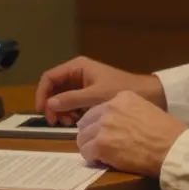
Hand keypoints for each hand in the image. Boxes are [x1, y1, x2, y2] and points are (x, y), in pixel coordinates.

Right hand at [35, 56, 165, 125]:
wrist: (146, 95)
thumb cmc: (120, 90)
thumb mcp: (95, 96)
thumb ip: (72, 99)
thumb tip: (50, 104)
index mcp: (77, 67)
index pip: (49, 77)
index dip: (42, 93)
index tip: (42, 111)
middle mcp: (77, 74)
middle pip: (54, 88)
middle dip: (52, 105)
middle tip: (55, 121)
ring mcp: (82, 85)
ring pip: (62, 98)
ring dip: (61, 110)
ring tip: (68, 122)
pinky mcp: (88, 96)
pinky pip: (72, 104)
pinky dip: (70, 113)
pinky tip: (76, 121)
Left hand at [76, 92, 186, 176]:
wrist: (173, 147)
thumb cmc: (167, 133)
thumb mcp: (146, 110)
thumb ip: (128, 113)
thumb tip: (118, 126)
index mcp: (122, 97)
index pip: (98, 109)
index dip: (99, 124)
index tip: (105, 134)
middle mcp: (109, 108)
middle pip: (86, 122)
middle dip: (90, 135)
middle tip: (99, 146)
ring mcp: (104, 125)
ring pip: (83, 138)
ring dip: (90, 148)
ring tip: (102, 155)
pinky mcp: (101, 144)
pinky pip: (86, 153)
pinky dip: (93, 159)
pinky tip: (104, 161)